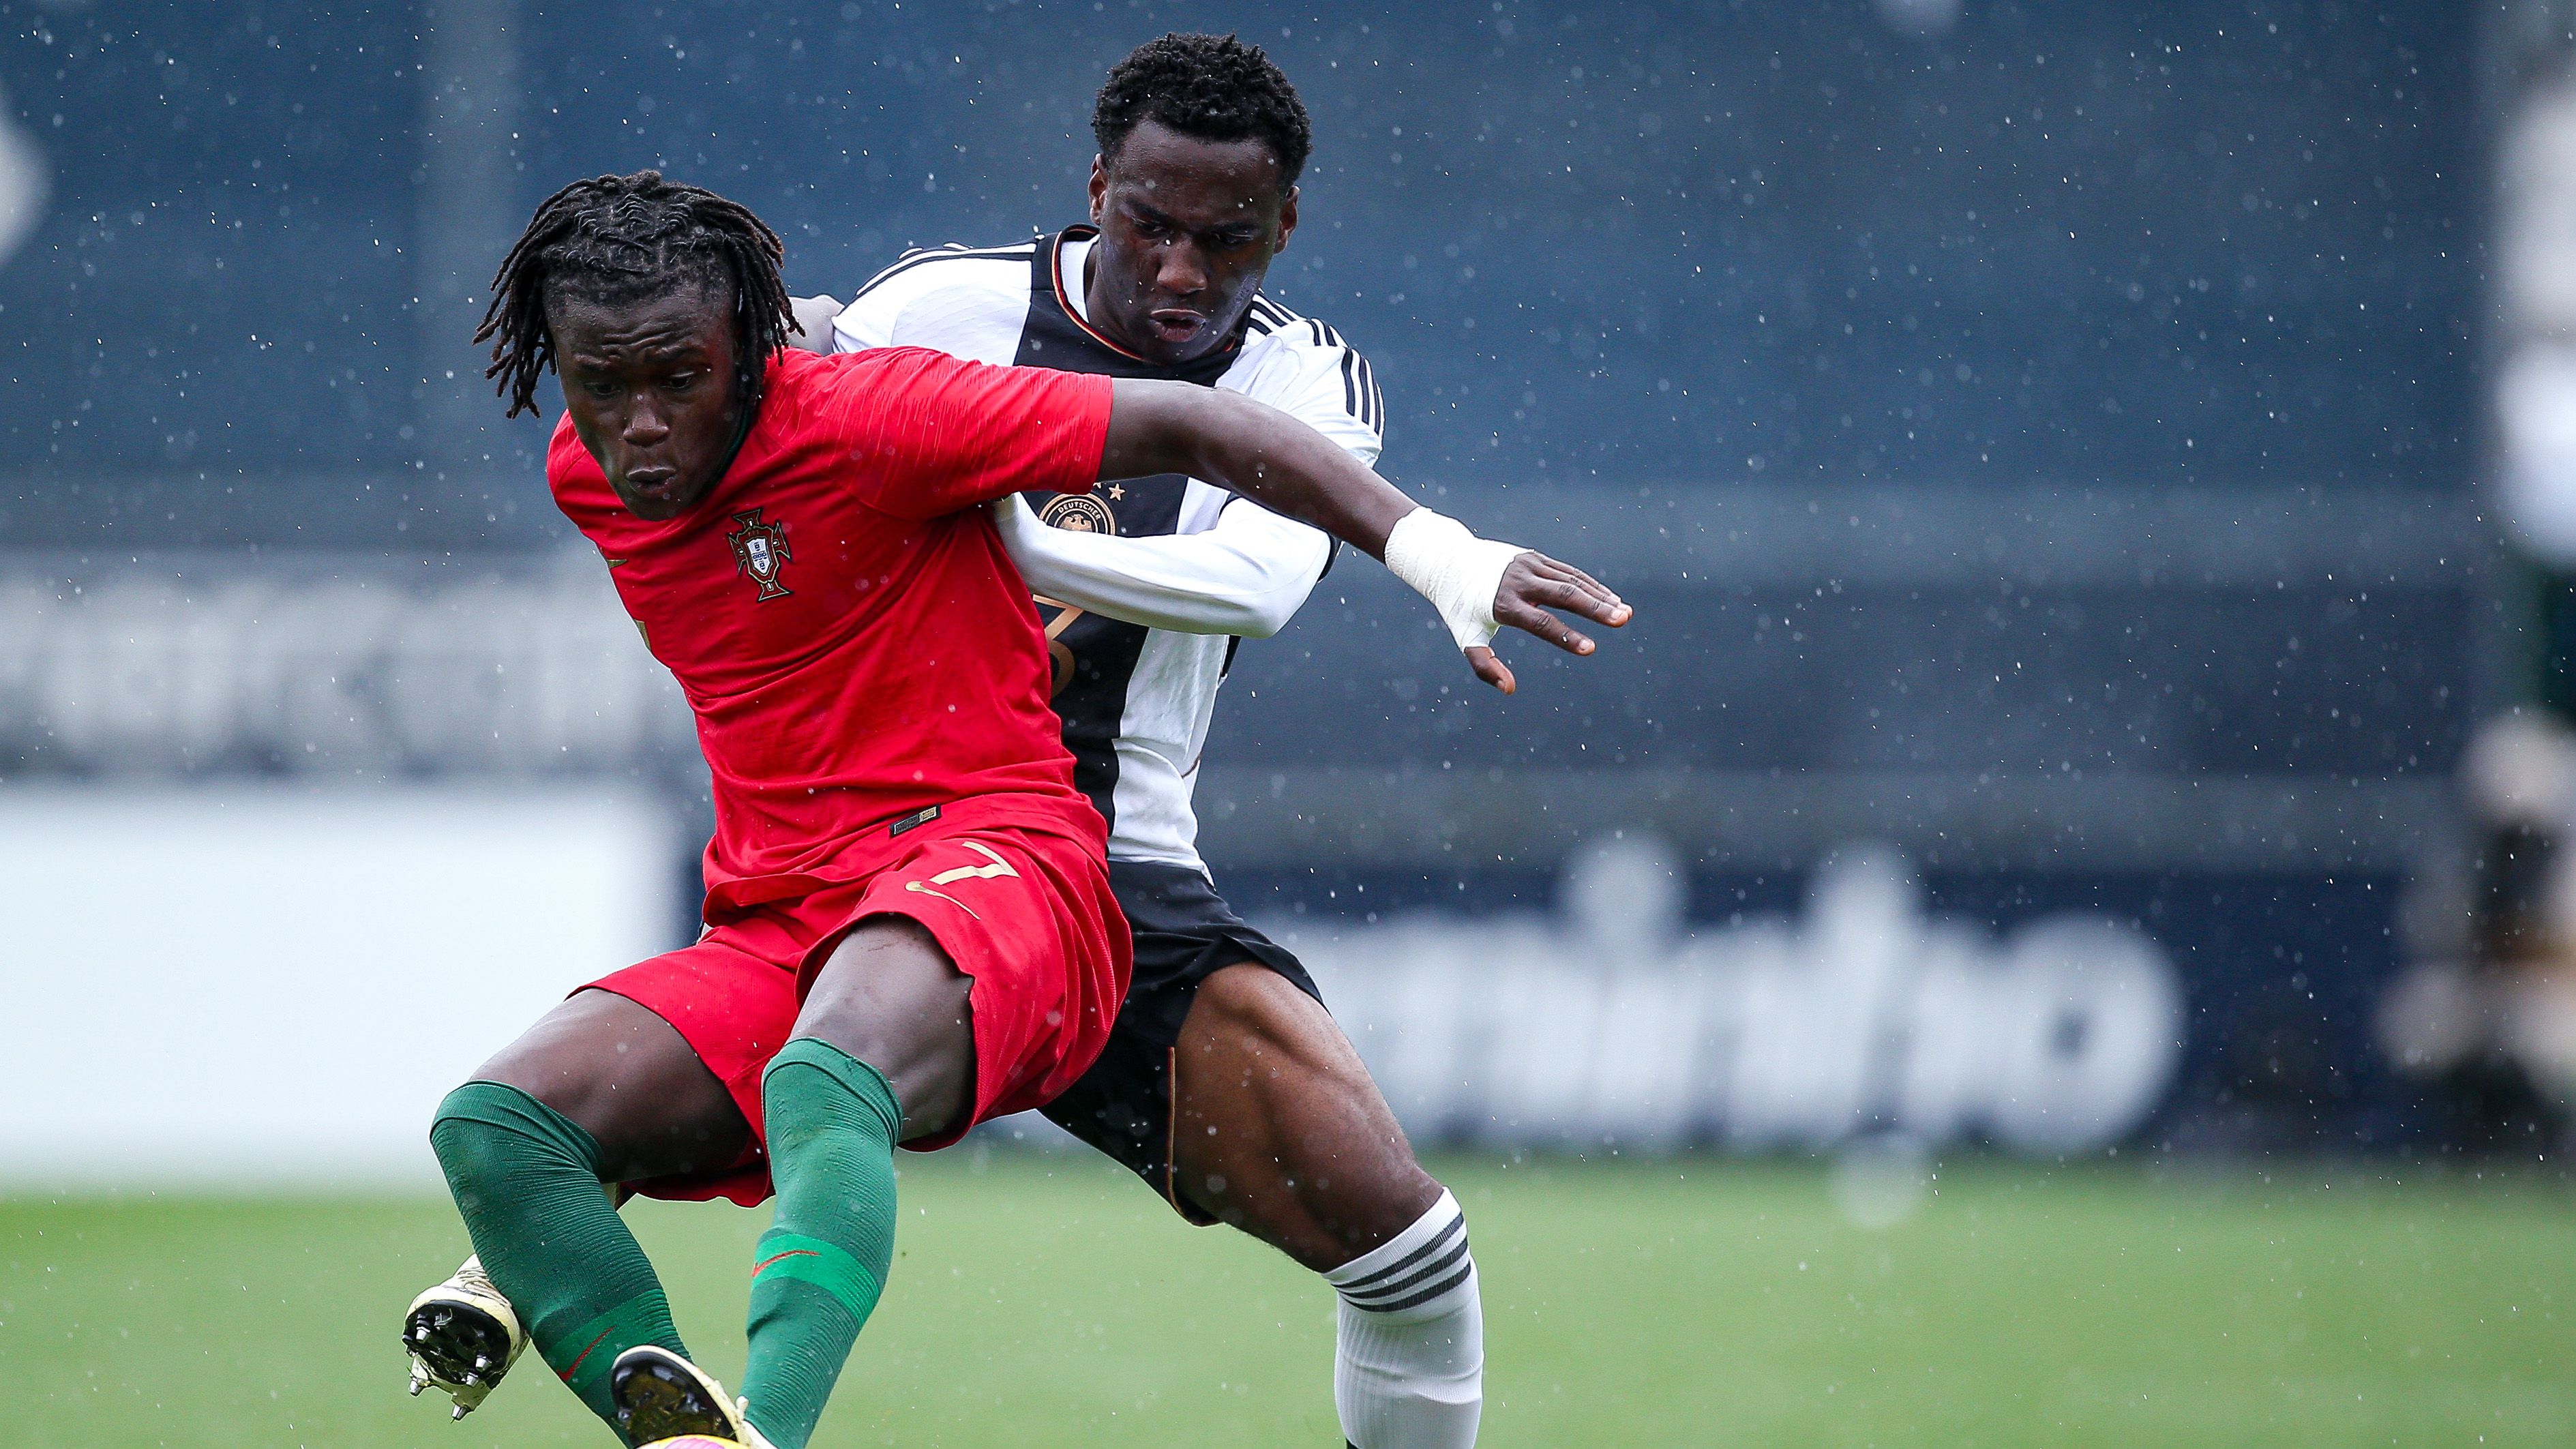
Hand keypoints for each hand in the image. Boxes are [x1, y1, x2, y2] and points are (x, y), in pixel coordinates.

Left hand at [1465, 552, 1630, 693]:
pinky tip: (1610, 598)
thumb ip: (1484, 665)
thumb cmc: (1460, 606)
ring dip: (1600, 596)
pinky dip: (1590, 585)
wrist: (1449, 562)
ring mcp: (1529, 566)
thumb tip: (1509, 689)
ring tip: (1625, 613)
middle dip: (1595, 608)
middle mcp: (1520, 581)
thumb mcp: (1465, 637)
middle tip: (1623, 620)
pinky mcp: (1535, 558)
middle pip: (1564, 595)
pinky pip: (1568, 572)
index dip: (1566, 636)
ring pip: (1571, 581)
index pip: (1540, 622)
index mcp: (1503, 603)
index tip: (1590, 649)